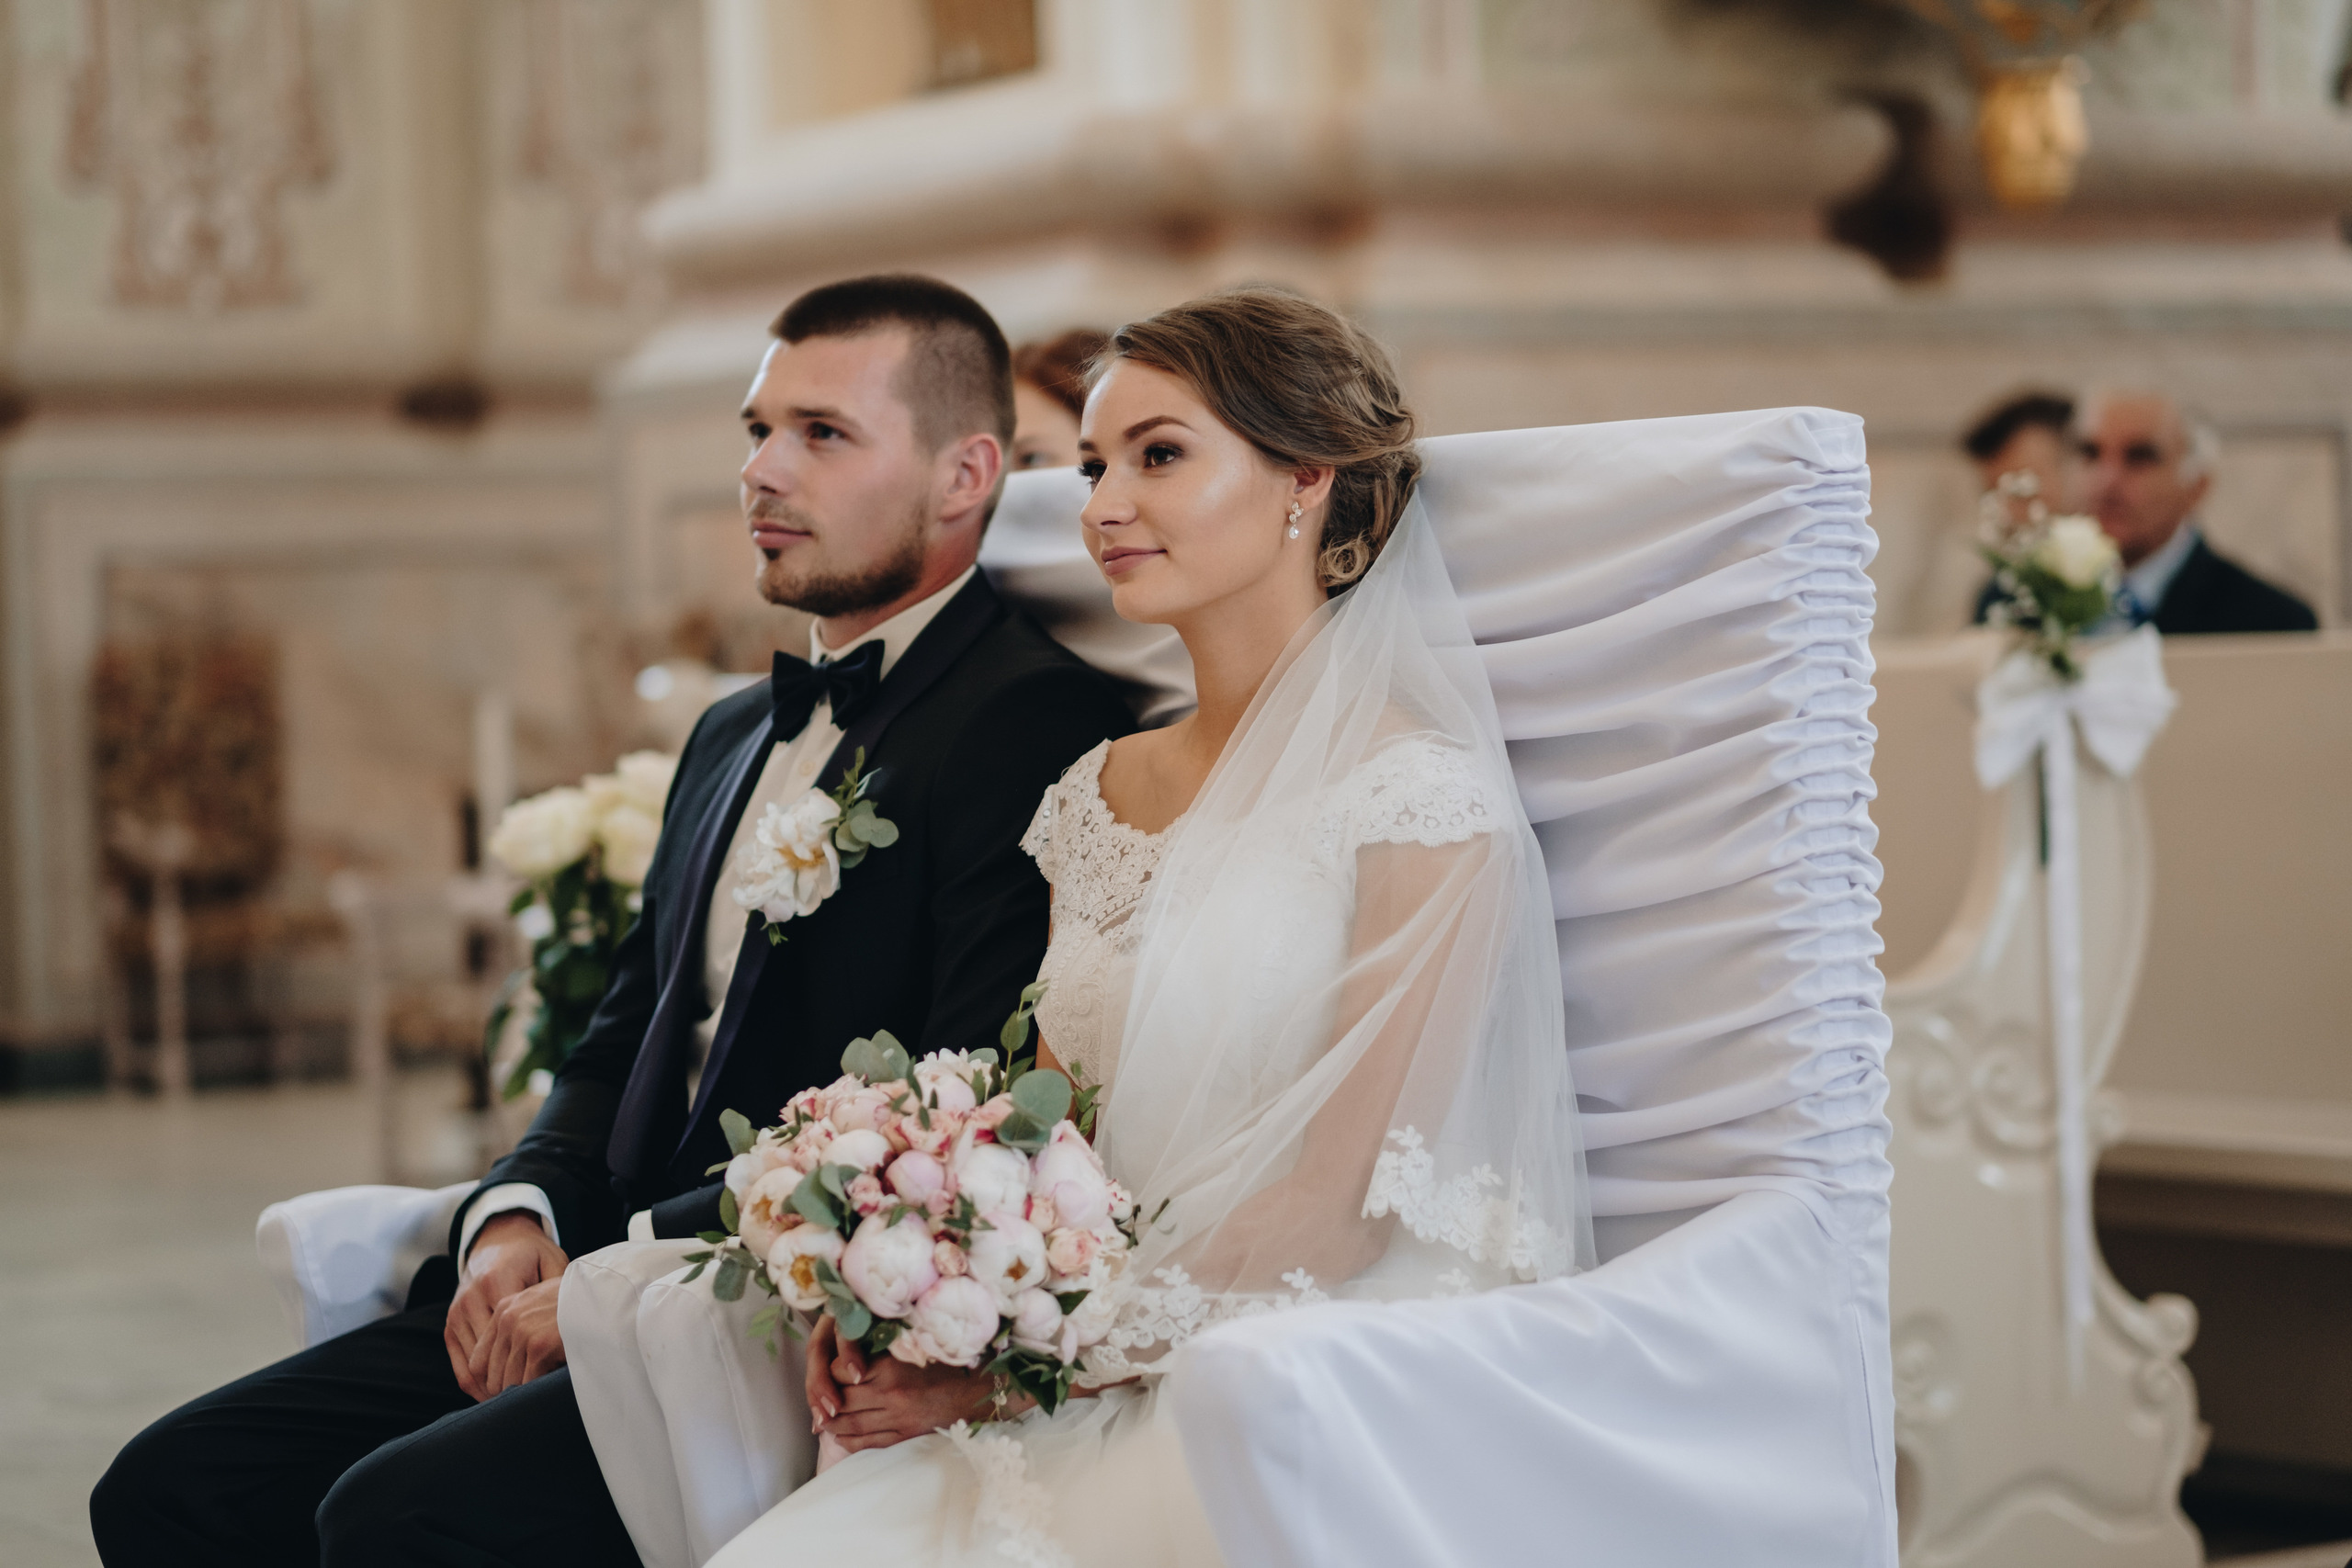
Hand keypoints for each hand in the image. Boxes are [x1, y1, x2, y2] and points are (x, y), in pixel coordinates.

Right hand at [445, 1212, 567, 1400]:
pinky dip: (478, 1384)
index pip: (512, 1339)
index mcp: (499, 1282)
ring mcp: (457, 1311)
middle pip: (490, 1358)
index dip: (530, 1366)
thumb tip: (580, 1322)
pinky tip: (498, 1395)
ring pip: (472, 1368)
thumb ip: (559, 1292)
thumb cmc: (533, 1254)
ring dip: (494, 1390)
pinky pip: (459, 1364)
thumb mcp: (553, 1262)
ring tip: (519, 1404)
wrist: (497, 1237)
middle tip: (535, 1403)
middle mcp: (472, 1298)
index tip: (548, 1385)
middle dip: (512, 1384)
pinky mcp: (450, 1322)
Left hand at [804, 1314, 1011, 1453]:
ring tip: (824, 1420)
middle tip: (819, 1399)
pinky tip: (840, 1437)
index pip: (843, 1372)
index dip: (830, 1371)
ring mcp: (897, 1417)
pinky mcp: (903, 1435)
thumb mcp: (910, 1347)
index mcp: (891, 1367)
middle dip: (827, 1401)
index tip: (829, 1369)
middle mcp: (891, 1394)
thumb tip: (847, 1351)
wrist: (972, 1391)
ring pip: (850, 1425)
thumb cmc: (942, 1363)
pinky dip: (848, 1441)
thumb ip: (881, 1347)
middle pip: (842, 1401)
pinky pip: (866, 1442)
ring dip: (832, 1424)